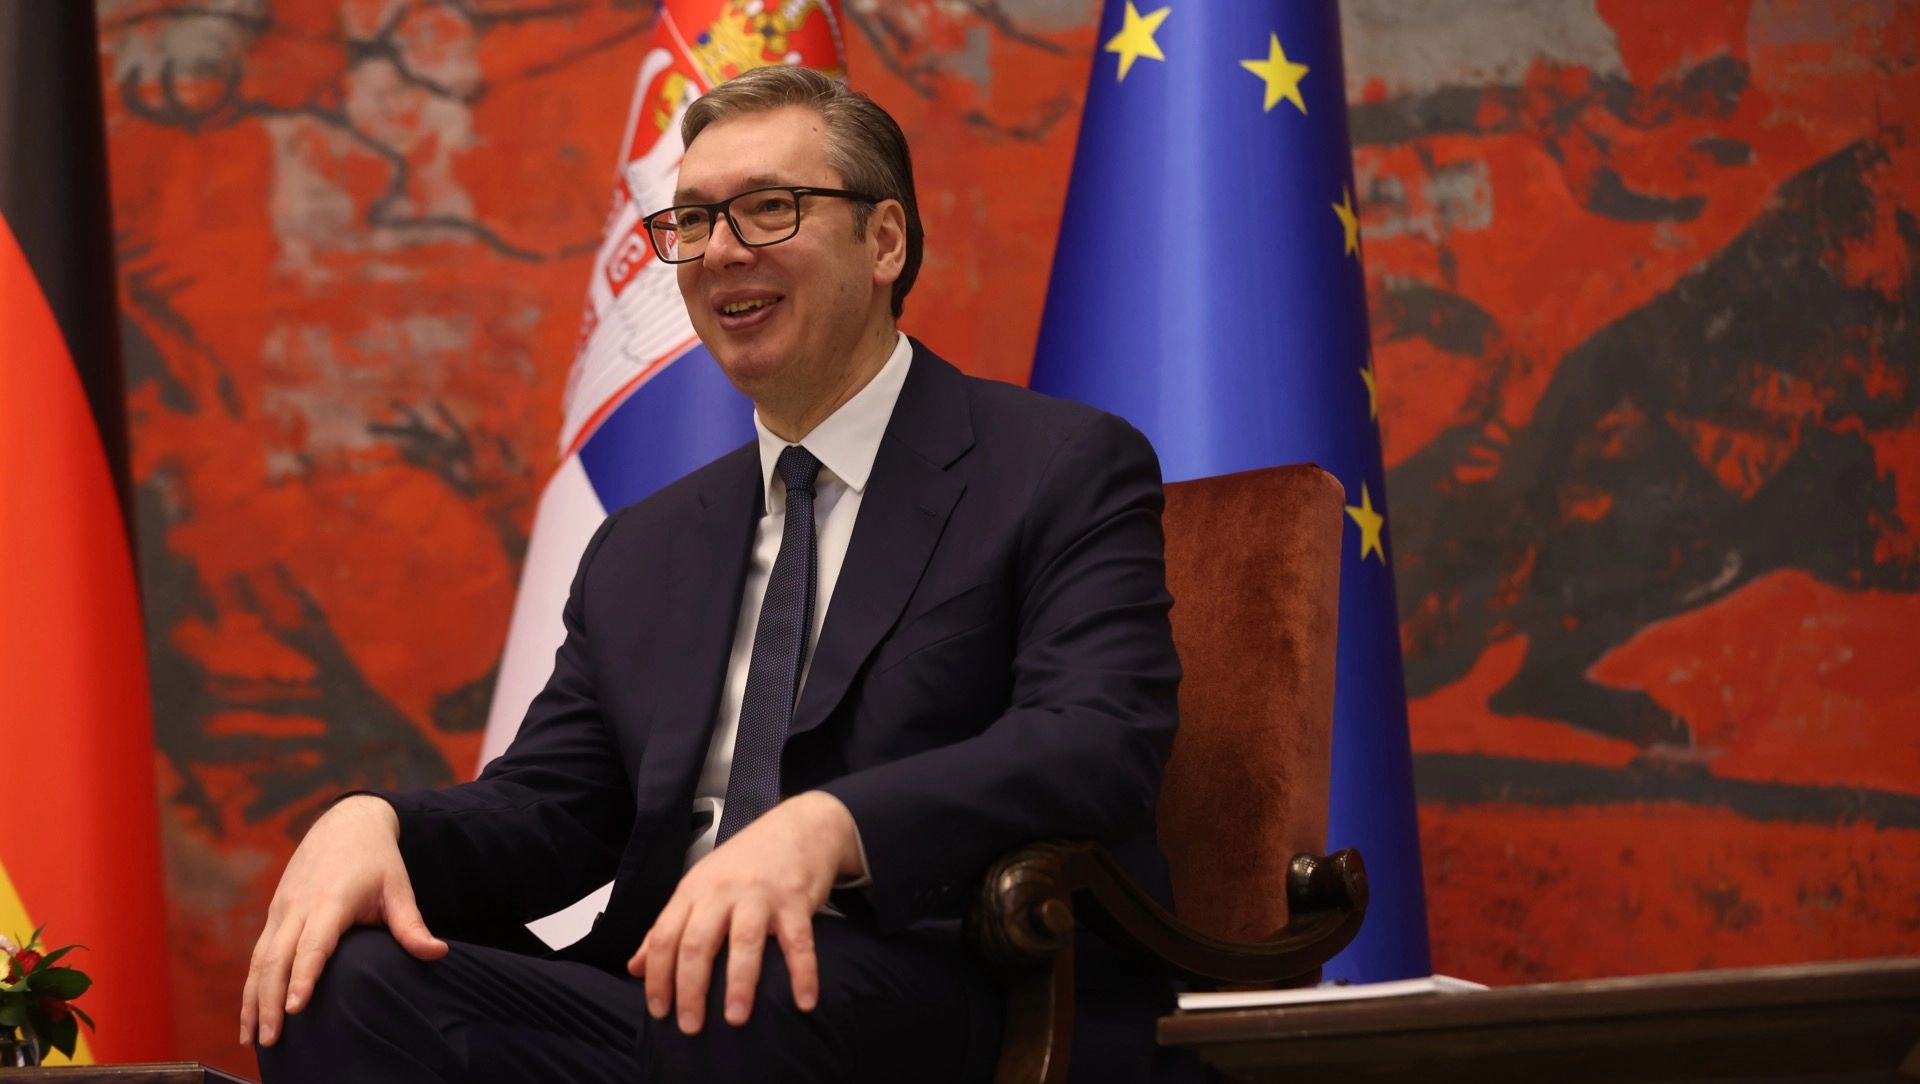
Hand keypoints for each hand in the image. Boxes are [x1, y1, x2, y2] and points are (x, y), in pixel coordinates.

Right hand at [239, 795, 447, 1046]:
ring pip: (260, 959)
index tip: (295, 1007)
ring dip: (252, 999)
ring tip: (250, 1037)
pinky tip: (250, 1014)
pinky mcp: (275, 914)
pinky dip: (250, 985)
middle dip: (270, 1001)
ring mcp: (282, 910)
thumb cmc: (377, 859)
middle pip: (277, 958)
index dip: (304, 976)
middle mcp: (299, 906)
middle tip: (272, 1039)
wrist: (346, 822)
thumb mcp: (398, 887)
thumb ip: (411, 925)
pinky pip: (258, 954)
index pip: (314, 944)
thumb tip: (438, 953)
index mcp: (331, 899)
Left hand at [629, 791, 861, 1034]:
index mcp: (693, 890)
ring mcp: (760, 895)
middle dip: (690, 989)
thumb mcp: (699, 887)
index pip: (664, 936)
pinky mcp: (795, 900)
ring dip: (739, 984)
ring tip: (736, 1019)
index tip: (659, 1011)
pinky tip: (804, 1001)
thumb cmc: (746, 863)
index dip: (657, 976)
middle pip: (697, 942)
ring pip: (743, 942)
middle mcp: (722, 891)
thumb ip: (668, 927)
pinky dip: (803, 973)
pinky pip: (799, 942)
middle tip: (690, 1026)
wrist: (798, 826)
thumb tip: (634, 967)